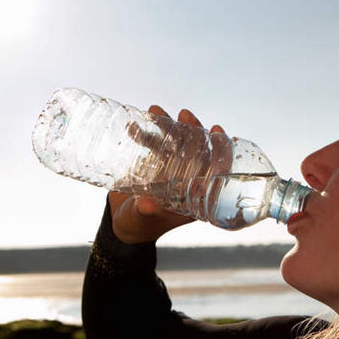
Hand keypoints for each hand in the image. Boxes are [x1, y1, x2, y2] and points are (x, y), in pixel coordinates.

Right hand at [109, 105, 224, 243]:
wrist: (119, 223)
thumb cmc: (137, 227)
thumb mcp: (142, 220)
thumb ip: (146, 212)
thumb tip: (147, 205)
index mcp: (194, 194)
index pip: (216, 169)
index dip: (219, 149)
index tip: (216, 130)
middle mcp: (186, 179)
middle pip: (196, 149)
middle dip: (192, 129)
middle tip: (184, 115)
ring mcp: (170, 169)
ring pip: (175, 142)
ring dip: (167, 125)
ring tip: (155, 111)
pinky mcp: (152, 163)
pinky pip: (153, 143)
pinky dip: (144, 133)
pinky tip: (133, 126)